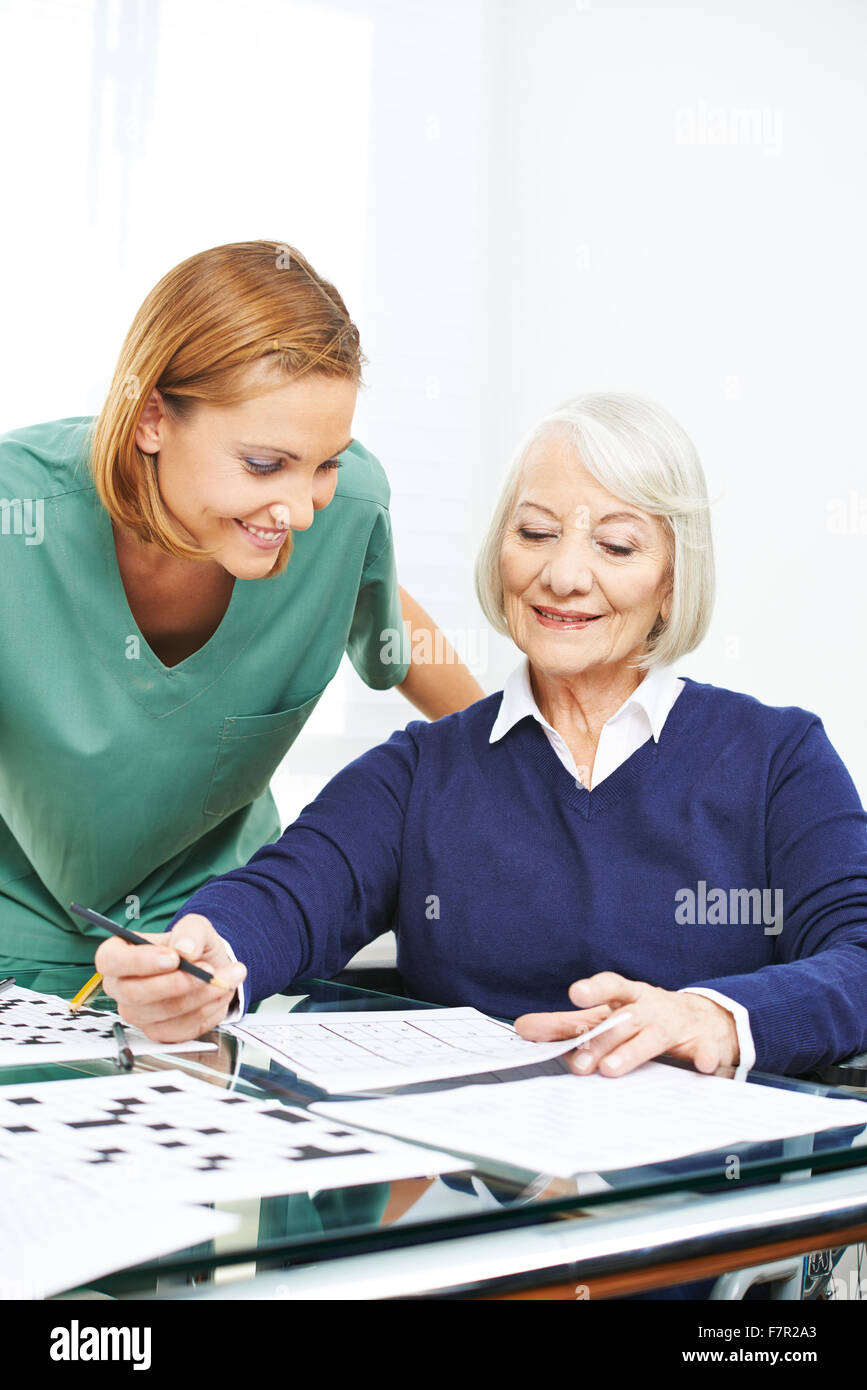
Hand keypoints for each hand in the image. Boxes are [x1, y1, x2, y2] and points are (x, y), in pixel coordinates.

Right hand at [95, 914, 246, 1043]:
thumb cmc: (192, 946)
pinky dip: (206, 1011)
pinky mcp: (158, 1032)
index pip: (110, 961)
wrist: (210, 968)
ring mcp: (138, 1014)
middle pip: (134, 993)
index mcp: (119, 955)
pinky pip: (180, 1029)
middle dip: (176, 983)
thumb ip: (190, 931)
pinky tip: (219, 995)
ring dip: (200, 996)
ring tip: (225, 978)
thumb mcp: (195, 926)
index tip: (173, 958)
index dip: (139, 962)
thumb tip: (185, 949)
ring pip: (162, 1012)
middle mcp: (121, 987)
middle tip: (208, 971)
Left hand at [514, 972, 739, 1077]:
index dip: (594, 989)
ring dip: (633, 1052)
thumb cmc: (644, 1017)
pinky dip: (706, 1057)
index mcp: (628, 997)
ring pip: (653, 1038)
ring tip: (611, 1069)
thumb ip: (566, 1025)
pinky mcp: (704, 1044)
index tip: (576, 994)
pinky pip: (706, 1051)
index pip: (610, 987)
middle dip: (601, 1041)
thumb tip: (522, 1029)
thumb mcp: (608, 1016)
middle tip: (579, 1065)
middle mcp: (650, 1007)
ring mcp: (677, 1025)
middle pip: (624, 1021)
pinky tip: (703, 1067)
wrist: (705, 1019)